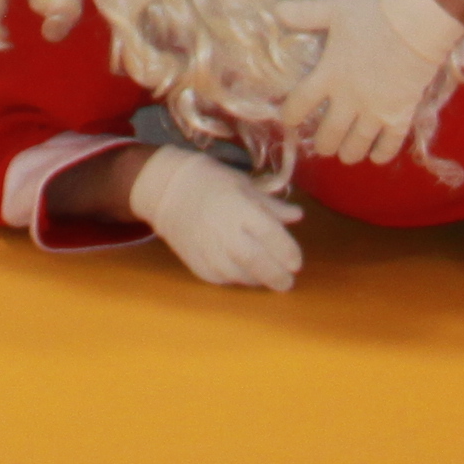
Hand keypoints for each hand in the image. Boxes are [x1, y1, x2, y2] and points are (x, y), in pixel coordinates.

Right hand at [125, 143, 305, 289]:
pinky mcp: (195, 262)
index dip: (287, 251)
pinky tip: (244, 275)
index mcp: (239, 207)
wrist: (165, 189)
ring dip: (258, 280)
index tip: (296, 262)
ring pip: (239, 275)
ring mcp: (207, 249)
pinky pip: (221, 279)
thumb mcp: (243, 185)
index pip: (270, 235)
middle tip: (287, 282)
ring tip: (268, 277)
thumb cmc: (210, 181)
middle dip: (276, 276)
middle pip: (256, 261)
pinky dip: (237, 280)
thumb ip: (271, 206)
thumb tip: (298, 216)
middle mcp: (224, 231)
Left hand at [273, 0, 463, 165]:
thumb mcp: (334, 9)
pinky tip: (377, 156)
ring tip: (345, 154)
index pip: (300, 103)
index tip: (288, 121)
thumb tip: (276, 10)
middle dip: (322, 144)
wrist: (416, 23)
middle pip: (329, 133)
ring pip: (356, 144)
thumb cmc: (373, 14)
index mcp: (329, 75)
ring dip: (348, 153)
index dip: (290, 115)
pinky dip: (381, 154)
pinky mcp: (401, 114)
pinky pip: (390, 144)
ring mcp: (376, 110)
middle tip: (322, 145)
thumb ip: (304, 13)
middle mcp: (349, 99)